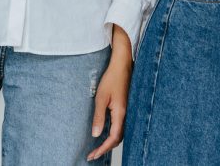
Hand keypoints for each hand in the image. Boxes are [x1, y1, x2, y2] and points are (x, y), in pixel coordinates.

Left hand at [87, 30, 132, 160]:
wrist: (122, 64)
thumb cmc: (112, 78)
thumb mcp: (101, 97)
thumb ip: (99, 117)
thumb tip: (96, 135)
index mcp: (121, 113)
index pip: (113, 138)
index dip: (103, 149)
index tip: (93, 155)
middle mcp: (126, 114)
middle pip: (118, 138)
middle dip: (106, 148)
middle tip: (93, 154)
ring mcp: (127, 110)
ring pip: (120, 132)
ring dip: (110, 142)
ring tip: (98, 147)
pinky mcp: (125, 107)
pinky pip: (121, 125)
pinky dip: (113, 133)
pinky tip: (105, 132)